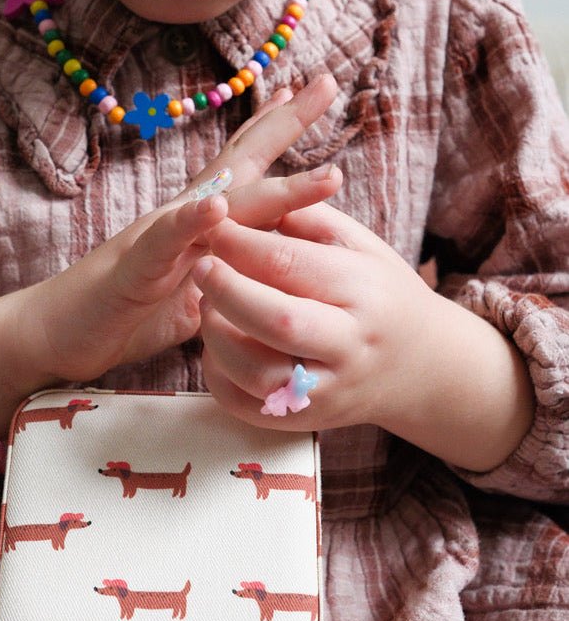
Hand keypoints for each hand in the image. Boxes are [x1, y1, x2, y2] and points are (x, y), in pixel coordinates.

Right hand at [24, 75, 341, 383]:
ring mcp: (158, 235)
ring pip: (220, 201)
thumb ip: (227, 274)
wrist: (57, 333)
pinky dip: (191, 221)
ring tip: (325, 177)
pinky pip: (164, 239)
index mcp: (198, 222)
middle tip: (327, 82)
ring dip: (274, 188)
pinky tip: (218, 206)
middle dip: (285, 123)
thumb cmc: (125, 312)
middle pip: (240, 162)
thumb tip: (267, 271)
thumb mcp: (195, 296)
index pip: (244, 166)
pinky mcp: (133, 265)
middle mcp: (181, 216)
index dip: (277, 128)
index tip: (312, 91)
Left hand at [193, 198, 534, 469]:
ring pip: (257, 372)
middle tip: (200, 265)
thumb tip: (250, 200)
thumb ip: (307, 218)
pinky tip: (216, 346)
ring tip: (208, 306)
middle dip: (227, 289)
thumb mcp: (359, 245)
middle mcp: (350, 346)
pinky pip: (248, 405)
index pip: (291, 264)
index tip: (213, 223)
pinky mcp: (305, 421)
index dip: (242, 243)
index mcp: (364, 292)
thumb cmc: (379, 293)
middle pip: (276, 320)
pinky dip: (219, 375)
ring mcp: (329, 390)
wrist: (421, 365)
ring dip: (217, 337)